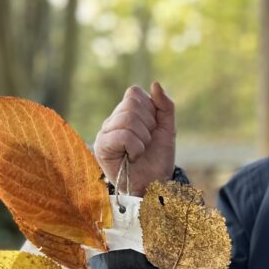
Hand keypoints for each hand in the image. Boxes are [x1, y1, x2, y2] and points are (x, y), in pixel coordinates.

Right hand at [93, 82, 175, 196]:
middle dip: (147, 126)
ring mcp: (104, 133)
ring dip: (142, 138)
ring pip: (127, 119)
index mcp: (126, 113)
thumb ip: (165, 106)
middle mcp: (112, 120)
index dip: (150, 110)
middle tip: (146, 143)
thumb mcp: (168, 129)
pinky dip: (135, 147)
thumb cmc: (158, 159)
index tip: (152, 129)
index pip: (134, 93)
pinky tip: (132, 157)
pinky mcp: (101, 147)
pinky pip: (123, 135)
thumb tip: (155, 83)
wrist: (154, 184)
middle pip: (131, 104)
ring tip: (139, 151)